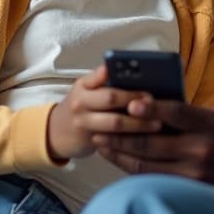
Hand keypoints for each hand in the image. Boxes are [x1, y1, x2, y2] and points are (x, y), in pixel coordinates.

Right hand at [47, 65, 163, 161]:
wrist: (56, 132)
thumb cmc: (81, 107)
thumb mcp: (86, 89)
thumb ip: (104, 81)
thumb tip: (135, 72)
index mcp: (83, 85)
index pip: (103, 76)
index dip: (122, 75)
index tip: (145, 83)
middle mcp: (81, 102)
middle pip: (111, 98)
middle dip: (135, 100)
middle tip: (155, 102)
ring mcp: (84, 123)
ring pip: (115, 123)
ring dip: (139, 123)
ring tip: (158, 123)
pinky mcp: (90, 142)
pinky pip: (115, 141)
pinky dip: (132, 139)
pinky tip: (147, 139)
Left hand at [93, 101, 213, 197]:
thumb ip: (190, 113)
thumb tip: (154, 104)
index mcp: (210, 124)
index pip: (175, 113)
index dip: (150, 108)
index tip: (130, 103)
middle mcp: (201, 149)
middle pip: (153, 142)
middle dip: (122, 134)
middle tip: (101, 126)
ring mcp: (195, 172)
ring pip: (147, 164)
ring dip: (121, 153)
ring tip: (102, 143)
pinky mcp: (191, 187)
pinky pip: (155, 178)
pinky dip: (134, 169)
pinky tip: (120, 160)